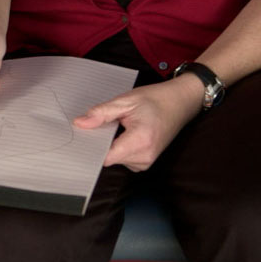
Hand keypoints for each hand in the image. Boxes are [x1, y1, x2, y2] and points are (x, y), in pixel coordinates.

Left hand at [73, 76, 204, 170]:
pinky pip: (123, 158)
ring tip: (119, 125)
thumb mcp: (126, 101)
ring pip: (115, 159)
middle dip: (102, 141)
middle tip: (104, 123)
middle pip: (109, 158)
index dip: (92, 147)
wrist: (180, 102)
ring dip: (111, 144)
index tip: (84, 135)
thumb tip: (80, 123)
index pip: (106, 157)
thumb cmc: (156, 99)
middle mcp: (144, 157)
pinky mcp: (146, 162)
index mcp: (140, 141)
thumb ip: (101, 114)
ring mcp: (146, 162)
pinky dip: (119, 147)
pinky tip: (124, 133)